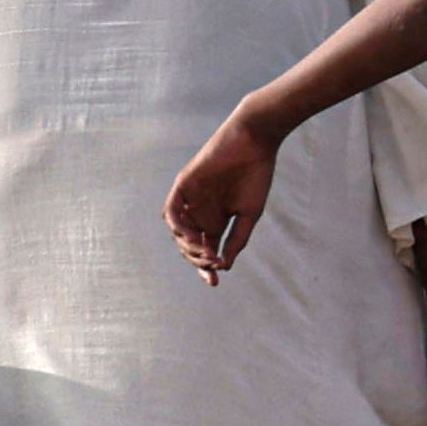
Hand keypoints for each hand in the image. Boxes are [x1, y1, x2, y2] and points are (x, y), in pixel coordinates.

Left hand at [164, 104, 284, 282]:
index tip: (215, 282)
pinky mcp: (183, 185)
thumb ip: (236, 239)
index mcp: (216, 220)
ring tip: (204, 250)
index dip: (207, 268)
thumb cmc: (255, 176)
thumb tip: (225, 266)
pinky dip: (178, 226)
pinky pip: (171, 210)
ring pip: (178, 231)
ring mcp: (190, 200)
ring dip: (187, 245)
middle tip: (213, 262)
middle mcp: (200, 212)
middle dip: (198, 259)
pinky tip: (191, 236)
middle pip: (190, 245)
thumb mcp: (249, 214)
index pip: (205, 250)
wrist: (254, 142)